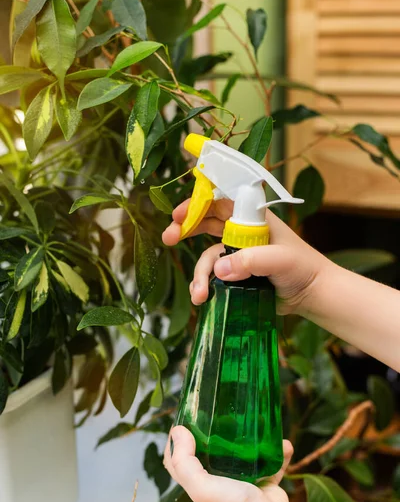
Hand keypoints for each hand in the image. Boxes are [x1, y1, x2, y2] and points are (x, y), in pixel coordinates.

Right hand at [162, 199, 328, 315]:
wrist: (311, 294)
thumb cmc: (303, 268)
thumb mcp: (280, 260)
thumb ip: (251, 261)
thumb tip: (220, 270)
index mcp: (253, 219)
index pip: (220, 203)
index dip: (197, 204)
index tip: (178, 214)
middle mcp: (241, 234)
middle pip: (205, 224)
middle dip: (184, 229)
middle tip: (168, 237)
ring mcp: (237, 255)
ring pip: (207, 258)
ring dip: (198, 274)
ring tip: (199, 295)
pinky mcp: (235, 276)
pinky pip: (212, 277)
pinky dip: (204, 286)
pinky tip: (202, 298)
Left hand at [163, 425, 292, 501]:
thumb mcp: (199, 485)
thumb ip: (184, 460)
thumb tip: (177, 430)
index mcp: (199, 483)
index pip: (179, 460)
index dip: (177, 441)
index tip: (185, 417)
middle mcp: (217, 482)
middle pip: (210, 452)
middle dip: (213, 432)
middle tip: (219, 412)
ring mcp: (242, 481)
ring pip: (242, 453)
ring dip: (250, 439)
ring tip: (254, 421)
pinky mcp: (264, 482)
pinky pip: (270, 462)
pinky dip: (278, 453)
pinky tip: (283, 443)